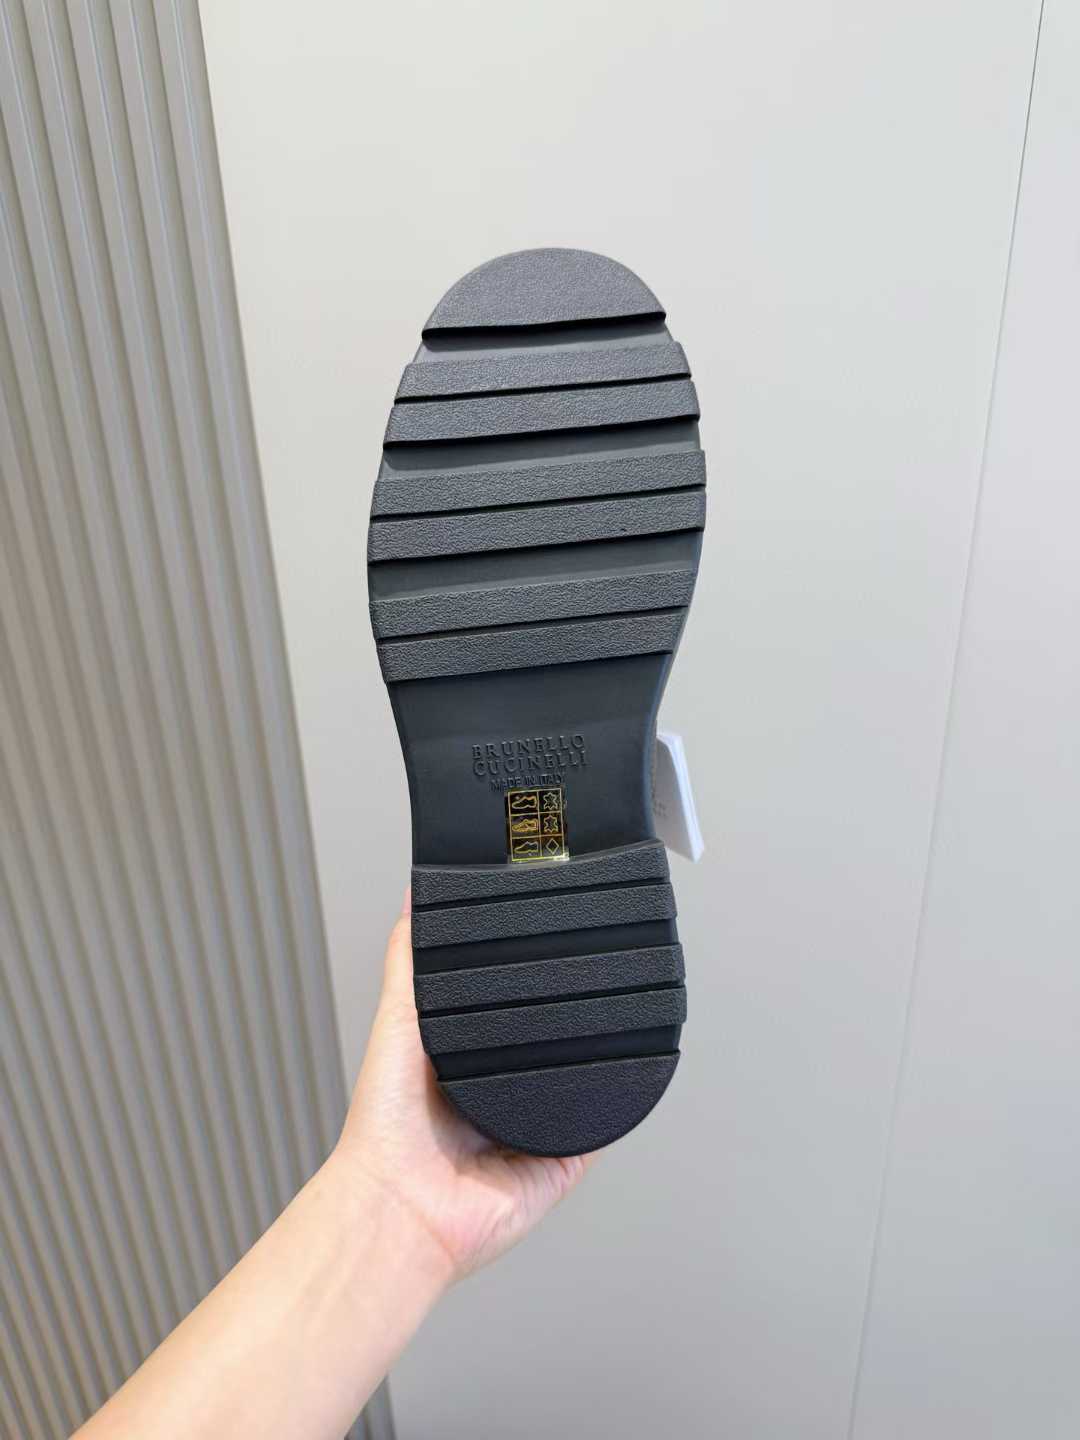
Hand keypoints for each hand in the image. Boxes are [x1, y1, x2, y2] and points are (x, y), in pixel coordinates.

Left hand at [334, 891, 596, 1281]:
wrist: (403, 1205)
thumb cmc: (385, 1127)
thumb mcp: (396, 1021)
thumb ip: (408, 962)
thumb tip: (412, 899)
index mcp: (464, 1061)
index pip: (511, 1010)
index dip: (530, 983)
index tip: (546, 949)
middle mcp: (501, 1092)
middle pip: (549, 1043)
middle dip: (566, 1020)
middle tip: (582, 983)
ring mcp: (534, 1128)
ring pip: (581, 1081)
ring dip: (593, 1060)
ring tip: (604, 1024)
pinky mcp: (561, 1162)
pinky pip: (598, 1130)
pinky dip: (608, 1107)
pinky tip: (612, 1078)